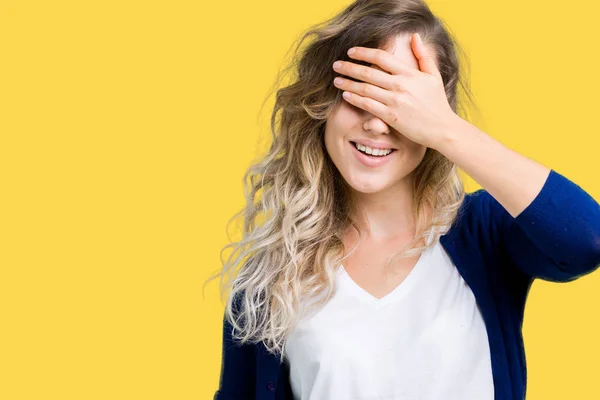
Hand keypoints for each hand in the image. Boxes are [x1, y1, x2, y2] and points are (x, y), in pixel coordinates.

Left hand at [332, 33, 459, 148]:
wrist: (442, 128)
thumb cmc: (437, 102)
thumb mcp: (433, 75)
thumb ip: (423, 55)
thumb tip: (415, 36)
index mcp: (409, 74)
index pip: (381, 58)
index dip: (364, 53)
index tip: (351, 51)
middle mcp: (400, 86)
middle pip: (368, 72)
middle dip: (349, 67)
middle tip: (336, 65)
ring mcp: (395, 101)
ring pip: (365, 89)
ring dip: (348, 83)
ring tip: (336, 79)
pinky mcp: (391, 117)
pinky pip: (368, 106)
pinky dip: (355, 100)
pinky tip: (345, 95)